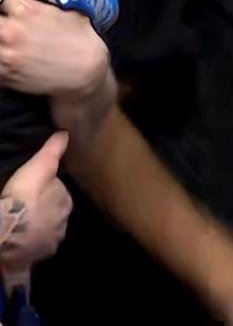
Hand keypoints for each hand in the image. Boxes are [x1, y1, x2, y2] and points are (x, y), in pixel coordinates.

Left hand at [0, 0, 110, 96]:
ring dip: (2, 43)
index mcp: (27, 10)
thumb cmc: (83, 41)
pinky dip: (2, 62)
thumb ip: (46, 4)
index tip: (16, 13)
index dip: (11, 8)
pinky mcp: (5, 74)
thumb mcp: (71, 11)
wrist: (88, 73)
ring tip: (13, 45)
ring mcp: (6, 54)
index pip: (4, 0)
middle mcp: (12, 30)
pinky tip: (14, 60)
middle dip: (4, 24)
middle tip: (13, 29)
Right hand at [0, 132, 70, 273]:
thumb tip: (66, 133)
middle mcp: (64, 222)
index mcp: (66, 201)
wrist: (10, 232)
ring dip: (37, 228)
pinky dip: (30, 245)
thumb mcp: (38, 168)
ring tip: (20, 225)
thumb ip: (52, 152)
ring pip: (46, 230)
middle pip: (54, 212)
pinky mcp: (39, 255)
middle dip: (44, 210)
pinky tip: (19, 242)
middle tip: (25, 208)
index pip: (59, 192)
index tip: (33, 191)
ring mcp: (51, 240)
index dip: (46, 190)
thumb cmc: (23, 198)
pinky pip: (36, 248)